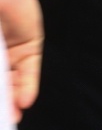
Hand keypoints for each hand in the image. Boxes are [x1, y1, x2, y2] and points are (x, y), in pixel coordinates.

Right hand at [0, 0, 43, 122]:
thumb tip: (0, 91)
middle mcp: (0, 60)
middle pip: (2, 88)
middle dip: (2, 107)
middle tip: (4, 122)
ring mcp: (14, 54)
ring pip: (16, 84)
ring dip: (14, 102)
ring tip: (12, 117)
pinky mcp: (31, 46)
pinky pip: (30, 70)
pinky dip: (29, 86)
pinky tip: (25, 101)